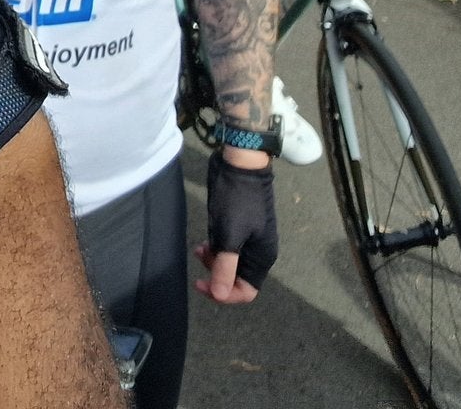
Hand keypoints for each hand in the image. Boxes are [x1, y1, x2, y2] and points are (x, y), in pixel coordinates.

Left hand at [196, 148, 276, 303]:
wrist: (240, 165)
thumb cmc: (236, 200)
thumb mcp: (229, 234)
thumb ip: (225, 266)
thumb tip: (220, 295)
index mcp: (262, 257)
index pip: (246, 291)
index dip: (225, 293)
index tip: (202, 283)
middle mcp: (258, 252)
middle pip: (236, 279)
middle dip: (216, 274)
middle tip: (199, 259)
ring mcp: (248, 240)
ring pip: (228, 263)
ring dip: (212, 260)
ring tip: (198, 247)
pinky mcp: (237, 227)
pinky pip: (225, 248)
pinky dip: (214, 247)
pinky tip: (203, 240)